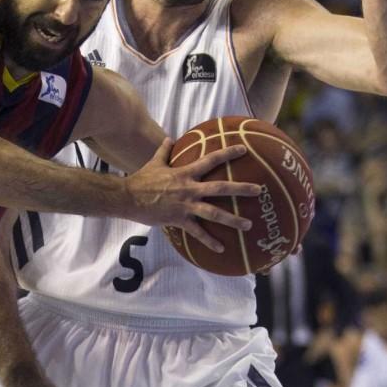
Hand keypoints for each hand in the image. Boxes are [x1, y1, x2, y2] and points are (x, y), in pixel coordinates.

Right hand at [122, 139, 257, 251]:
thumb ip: (164, 151)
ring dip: (233, 219)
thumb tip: (168, 138)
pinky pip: (197, 232)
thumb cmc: (141, 179)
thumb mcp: (154, 162)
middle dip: (241, 189)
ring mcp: (185, 205)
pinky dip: (209, 241)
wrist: (127, 197)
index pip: (210, 160)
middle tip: (259, 190)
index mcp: (185, 173)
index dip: (227, 153)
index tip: (244, 150)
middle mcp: (189, 188)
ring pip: (214, 212)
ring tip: (248, 224)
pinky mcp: (179, 219)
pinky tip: (221, 248)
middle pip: (220, 188)